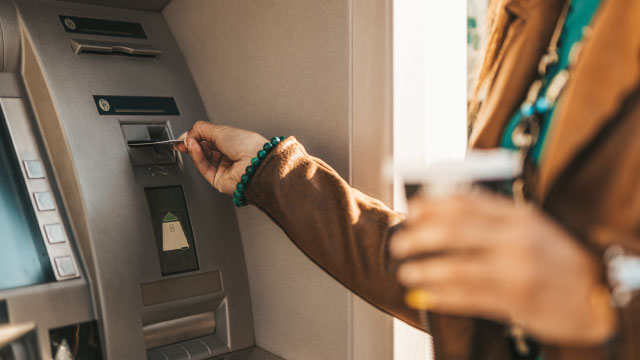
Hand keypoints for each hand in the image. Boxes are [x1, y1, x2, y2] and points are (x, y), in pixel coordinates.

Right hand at [174, 121, 267, 194]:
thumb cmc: (248, 145)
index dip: (196, 137)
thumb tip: (188, 133)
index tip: (184, 135)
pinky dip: (197, 158)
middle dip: (192, 144)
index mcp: (233, 142)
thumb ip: (200, 129)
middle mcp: (229, 156)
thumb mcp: (221, 130)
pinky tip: (194, 149)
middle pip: (204, 150)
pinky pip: (204, 168)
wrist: (255, 162)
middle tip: (183, 140)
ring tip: (189, 142)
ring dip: (194, 150)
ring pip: (202, 160)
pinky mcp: (219, 180)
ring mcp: (224, 169)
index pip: (209, 140)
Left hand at [389, 192, 615, 344]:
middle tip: (400, 244)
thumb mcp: (530, 228)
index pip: (466, 202)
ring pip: (458, 268)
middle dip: (419, 237)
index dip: (432, 206)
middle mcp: (517, 239)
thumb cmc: (556, 259)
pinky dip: (443, 297)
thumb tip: (444, 209)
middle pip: (455, 231)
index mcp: (519, 216)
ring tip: (407, 272)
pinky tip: (426, 296)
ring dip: (426, 270)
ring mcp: (518, 271)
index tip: (412, 211)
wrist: (598, 294)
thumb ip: (493, 217)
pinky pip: (470, 298)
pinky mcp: (518, 301)